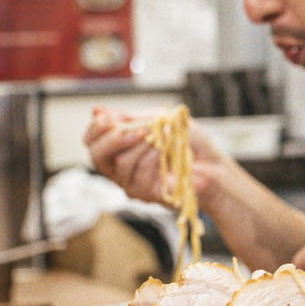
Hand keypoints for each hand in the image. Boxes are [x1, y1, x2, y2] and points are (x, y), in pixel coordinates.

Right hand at [84, 106, 229, 205]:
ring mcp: (131, 184)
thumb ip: (131, 118)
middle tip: (136, 131)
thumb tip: (97, 110)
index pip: (92, 141)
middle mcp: (120, 169)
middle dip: (113, 140)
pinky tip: (168, 153)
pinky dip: (155, 158)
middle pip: (97, 156)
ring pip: (122, 163)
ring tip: (163, 140)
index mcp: (119, 149)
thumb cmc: (187, 143)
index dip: (95, 129)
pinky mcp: (146, 195)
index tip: (107, 117)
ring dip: (145, 146)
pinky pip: (141, 174)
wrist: (213, 165)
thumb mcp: (160, 121)